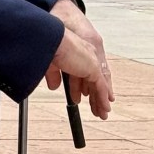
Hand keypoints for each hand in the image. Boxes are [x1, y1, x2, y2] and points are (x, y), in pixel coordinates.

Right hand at [45, 0, 113, 119]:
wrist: (51, 41)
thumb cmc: (49, 46)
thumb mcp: (50, 65)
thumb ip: (54, 75)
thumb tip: (54, 86)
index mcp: (77, 52)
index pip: (84, 73)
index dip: (84, 86)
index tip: (83, 96)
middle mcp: (87, 56)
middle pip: (94, 80)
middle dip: (95, 95)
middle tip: (96, 108)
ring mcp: (91, 62)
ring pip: (99, 85)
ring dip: (101, 100)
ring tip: (102, 113)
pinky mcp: (93, 69)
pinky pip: (101, 87)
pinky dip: (102, 99)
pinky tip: (104, 108)